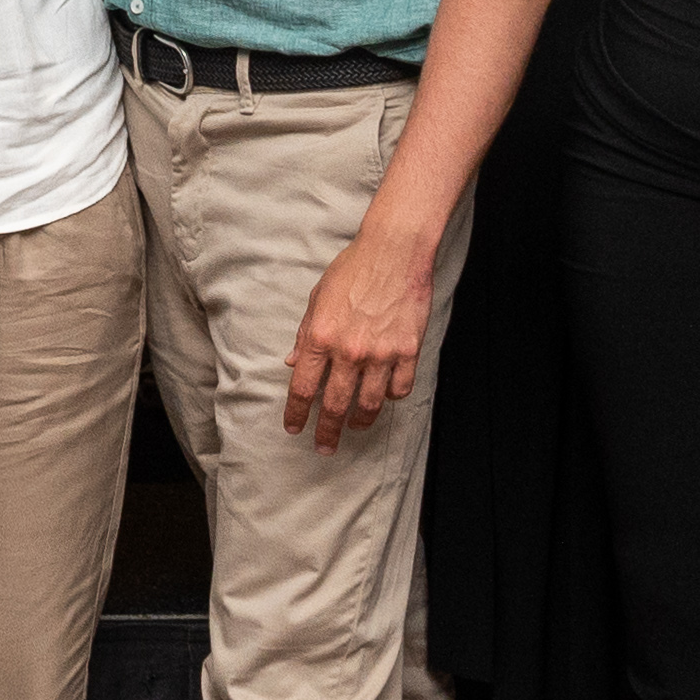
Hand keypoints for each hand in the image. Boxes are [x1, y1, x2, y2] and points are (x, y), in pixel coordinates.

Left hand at [282, 218, 441, 448]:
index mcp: (320, 337)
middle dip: (327, 432)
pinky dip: (391, 397)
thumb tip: (291, 363)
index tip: (295, 428)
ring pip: (369, 404)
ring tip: (355, 427)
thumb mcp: (317, 300)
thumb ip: (304, 335)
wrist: (393, 252)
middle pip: (335, 405)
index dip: (296, 414)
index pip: (302, 388)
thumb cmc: (352, 270)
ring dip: (360, 421)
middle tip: (324, 447)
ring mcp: (380, 353)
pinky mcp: (408, 350)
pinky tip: (384, 398)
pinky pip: (399, 388)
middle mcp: (348, 351)